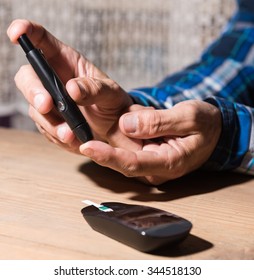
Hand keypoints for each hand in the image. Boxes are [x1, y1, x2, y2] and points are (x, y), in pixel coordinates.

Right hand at [7, 19, 140, 152]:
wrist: (116, 127)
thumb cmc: (113, 102)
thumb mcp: (111, 93)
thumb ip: (94, 89)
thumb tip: (72, 89)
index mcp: (67, 62)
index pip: (43, 41)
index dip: (27, 32)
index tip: (16, 32)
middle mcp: (54, 80)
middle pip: (28, 78)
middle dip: (33, 91)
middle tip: (46, 105)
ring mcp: (50, 102)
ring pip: (35, 109)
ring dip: (50, 123)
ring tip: (70, 134)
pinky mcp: (51, 121)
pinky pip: (45, 129)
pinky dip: (56, 136)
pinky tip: (72, 139)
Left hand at [80, 100, 221, 184]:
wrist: (213, 131)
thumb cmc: (205, 124)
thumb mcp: (188, 116)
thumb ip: (159, 122)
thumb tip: (127, 124)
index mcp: (169, 162)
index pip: (133, 164)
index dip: (109, 156)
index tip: (86, 146)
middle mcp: (156, 168)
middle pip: (121, 163)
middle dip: (99, 149)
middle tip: (74, 134)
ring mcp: (150, 163)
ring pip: (121, 154)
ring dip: (104, 142)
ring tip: (92, 126)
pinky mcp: (147, 155)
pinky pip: (126, 148)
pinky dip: (112, 139)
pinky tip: (103, 127)